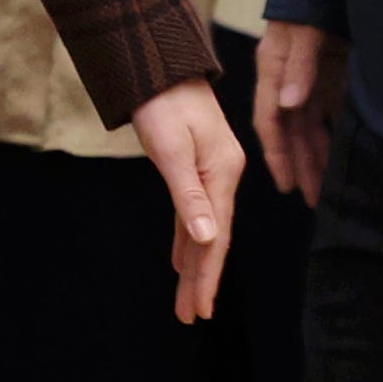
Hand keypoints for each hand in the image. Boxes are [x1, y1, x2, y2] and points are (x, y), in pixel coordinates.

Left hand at [134, 78, 245, 322]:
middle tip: (189, 317)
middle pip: (213, 239)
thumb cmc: (163, 102)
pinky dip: (188, 238)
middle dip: (200, 280)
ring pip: (203, 229)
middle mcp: (222, 176)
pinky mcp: (196, 166)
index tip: (198, 310)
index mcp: (222, 174)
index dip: (207, 277)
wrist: (160, 63)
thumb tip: (207, 238)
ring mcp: (211, 172)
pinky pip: (194, 212)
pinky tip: (183, 259)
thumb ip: (189, 196)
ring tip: (186, 301)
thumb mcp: (171, 149)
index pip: (216, 237)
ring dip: (194, 264)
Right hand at [254, 18, 348, 206]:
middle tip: (313, 200)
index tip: (287, 184)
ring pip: (311, 127)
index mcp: (274, 70)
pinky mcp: (329, 75)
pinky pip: (329, 113)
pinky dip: (334, 135)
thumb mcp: (306, 30)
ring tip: (326, 188)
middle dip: (301, 165)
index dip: (278, 154)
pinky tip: (342, 156)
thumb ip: (299, 65)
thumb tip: (290, 103)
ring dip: (318, 156)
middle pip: (292, 131)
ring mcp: (309, 79)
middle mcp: (289, 80)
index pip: (272, 120)